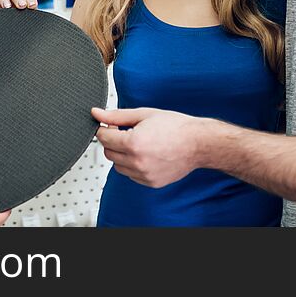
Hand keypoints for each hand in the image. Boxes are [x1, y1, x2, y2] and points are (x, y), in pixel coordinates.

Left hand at [92, 107, 207, 187]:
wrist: (198, 143)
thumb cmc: (175, 126)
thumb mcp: (144, 114)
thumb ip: (116, 116)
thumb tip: (96, 113)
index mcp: (134, 143)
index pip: (103, 137)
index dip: (104, 128)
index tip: (109, 124)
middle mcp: (137, 162)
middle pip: (108, 152)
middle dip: (112, 141)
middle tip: (124, 132)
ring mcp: (144, 175)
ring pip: (118, 165)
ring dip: (121, 154)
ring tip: (138, 143)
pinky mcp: (151, 183)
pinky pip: (131, 175)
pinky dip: (132, 165)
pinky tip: (145, 154)